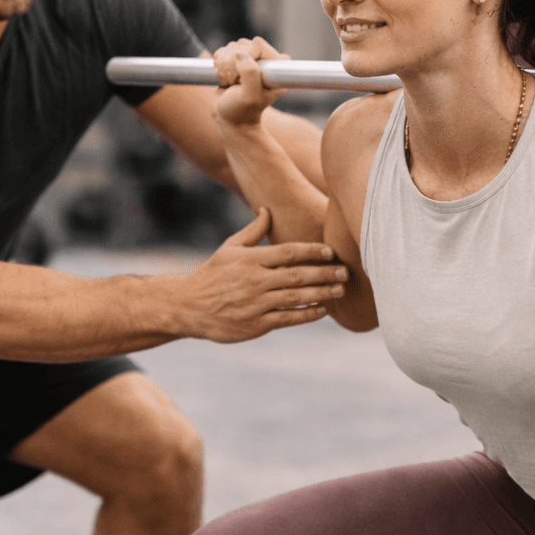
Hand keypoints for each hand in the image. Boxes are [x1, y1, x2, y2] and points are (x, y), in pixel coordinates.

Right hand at [179, 207, 347, 341]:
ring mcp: (256, 304)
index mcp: (251, 260)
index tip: (330, 251)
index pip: (288, 252)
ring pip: (296, 297)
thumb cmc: (213, 274)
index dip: (312, 251)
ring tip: (340, 289)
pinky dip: (307, 314)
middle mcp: (255, 281)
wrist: (189, 306)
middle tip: (345, 271)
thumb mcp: (229, 248)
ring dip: (322, 293)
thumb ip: (253, 231)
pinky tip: (322, 309)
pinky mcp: (256, 325)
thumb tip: (267, 209)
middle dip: (325, 273)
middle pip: (297, 275)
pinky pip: (288, 318)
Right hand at [213, 37, 288, 127]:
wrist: (229, 121)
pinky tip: (223, 77)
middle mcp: (265, 65)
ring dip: (225, 62)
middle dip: (234, 59)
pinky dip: (219, 61)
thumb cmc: (241, 112)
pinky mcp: (238, 63)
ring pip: (234, 46)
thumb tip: (241, 54)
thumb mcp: (249, 97)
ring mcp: (251, 62)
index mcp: (275, 71)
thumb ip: (250, 74)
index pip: (260, 46)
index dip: (247, 55)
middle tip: (233, 80)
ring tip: (228, 81)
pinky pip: (225, 51)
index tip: (240, 75)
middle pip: (245, 44)